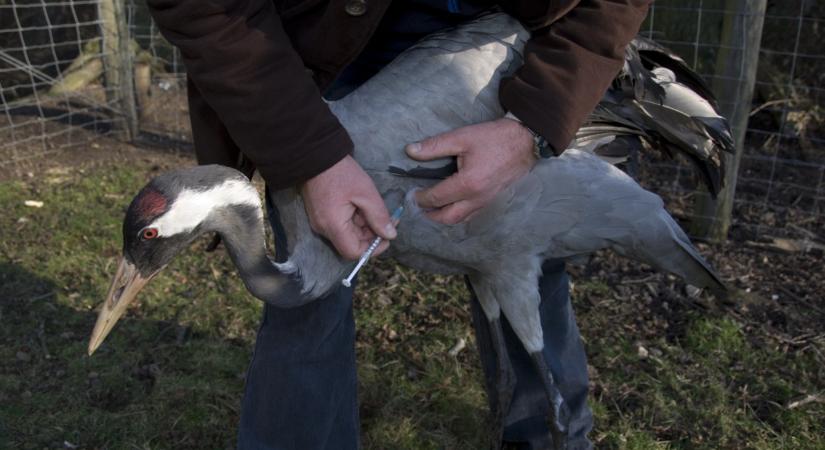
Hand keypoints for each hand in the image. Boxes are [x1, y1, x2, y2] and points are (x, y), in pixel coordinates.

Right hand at [301, 155, 395, 259]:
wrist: (316, 155)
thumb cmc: (341, 173)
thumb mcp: (366, 193)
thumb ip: (379, 216)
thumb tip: (390, 235)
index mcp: (333, 226)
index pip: (353, 253)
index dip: (373, 249)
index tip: (386, 236)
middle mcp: (323, 229)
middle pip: (351, 244)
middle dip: (371, 235)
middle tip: (387, 219)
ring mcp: (320, 222)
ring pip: (347, 235)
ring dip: (364, 226)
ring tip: (373, 208)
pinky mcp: (320, 215)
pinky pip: (340, 226)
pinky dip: (354, 220)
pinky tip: (361, 206)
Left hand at [405, 118, 535, 223]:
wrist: (526, 141)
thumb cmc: (494, 138)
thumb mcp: (462, 137)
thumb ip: (434, 146)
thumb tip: (410, 151)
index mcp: (468, 183)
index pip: (437, 198)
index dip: (421, 198)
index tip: (411, 195)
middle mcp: (477, 198)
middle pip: (447, 217)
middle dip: (430, 215)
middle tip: (418, 207)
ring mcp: (487, 202)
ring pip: (461, 219)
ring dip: (444, 218)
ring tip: (432, 209)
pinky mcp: (493, 201)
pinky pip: (472, 215)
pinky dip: (459, 215)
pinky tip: (452, 206)